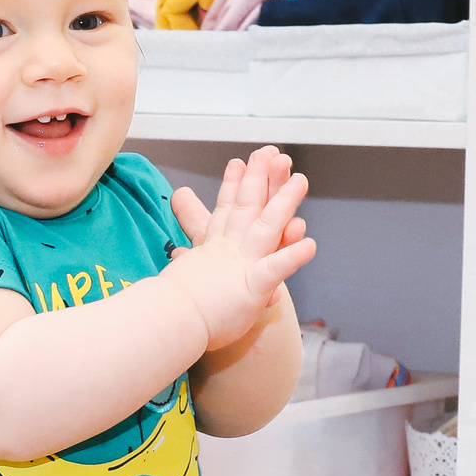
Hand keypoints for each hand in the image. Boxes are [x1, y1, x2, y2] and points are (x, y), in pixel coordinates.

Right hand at [164, 146, 316, 350]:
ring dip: (284, 202)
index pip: (225, 211)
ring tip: (301, 181)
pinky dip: (292, 256)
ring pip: (267, 226)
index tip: (238, 163)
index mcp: (211, 250)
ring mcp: (241, 265)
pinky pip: (276, 268)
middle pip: (247, 206)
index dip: (233, 186)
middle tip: (272, 152)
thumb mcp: (181, 276)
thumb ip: (185, 259)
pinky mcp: (251, 287)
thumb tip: (180, 247)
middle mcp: (228, 250)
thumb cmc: (170, 308)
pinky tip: (310, 244)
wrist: (165, 323)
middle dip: (261, 177)